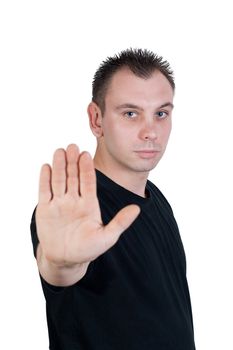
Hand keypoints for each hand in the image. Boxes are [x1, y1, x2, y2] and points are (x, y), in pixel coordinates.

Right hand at [36, 144, 139, 268]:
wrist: (65, 260)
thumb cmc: (87, 250)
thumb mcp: (107, 237)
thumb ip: (121, 222)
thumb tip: (137, 208)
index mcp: (89, 204)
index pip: (88, 181)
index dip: (87, 168)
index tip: (86, 154)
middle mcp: (74, 200)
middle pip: (73, 177)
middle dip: (72, 162)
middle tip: (72, 146)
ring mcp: (59, 203)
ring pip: (59, 180)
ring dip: (59, 166)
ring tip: (60, 151)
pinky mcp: (45, 209)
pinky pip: (44, 191)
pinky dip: (45, 179)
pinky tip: (46, 166)